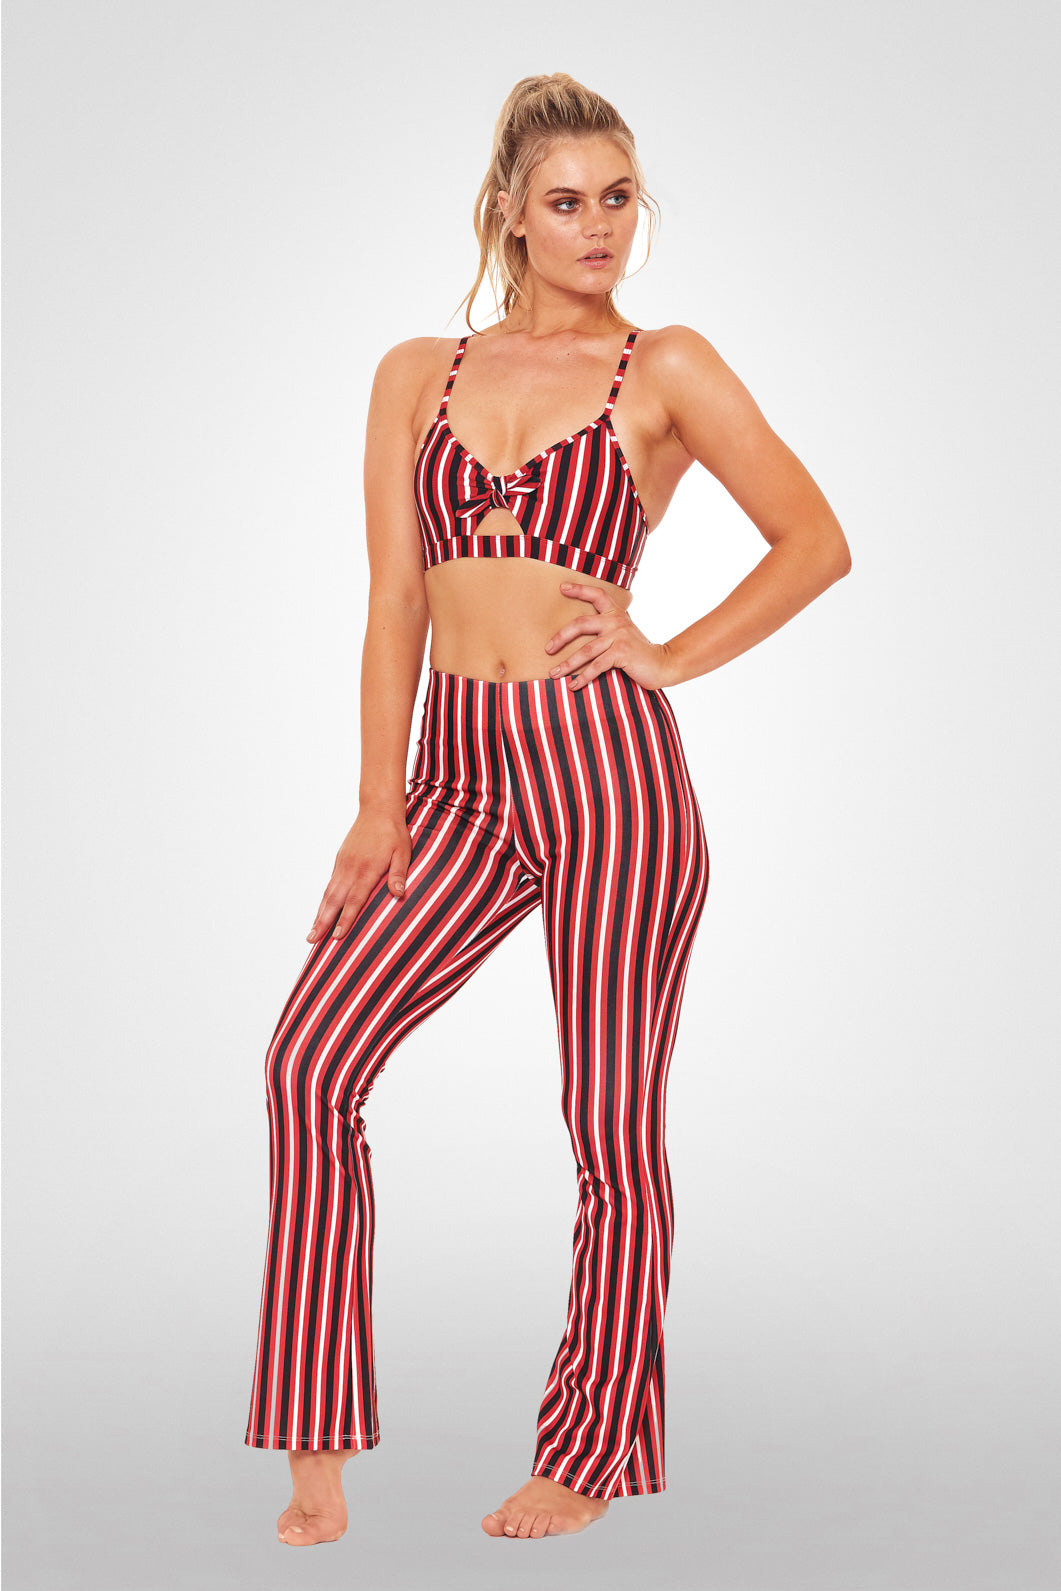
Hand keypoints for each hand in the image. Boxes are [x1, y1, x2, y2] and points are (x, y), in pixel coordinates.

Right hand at [306, 803, 411, 943]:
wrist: (377, 809)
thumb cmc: (393, 832)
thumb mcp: (403, 852)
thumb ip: (399, 874)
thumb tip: (399, 895)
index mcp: (367, 870)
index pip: (354, 900)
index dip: (345, 920)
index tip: (336, 936)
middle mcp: (350, 869)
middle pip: (334, 901)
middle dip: (322, 922)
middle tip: (312, 941)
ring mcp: (342, 864)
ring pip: (328, 894)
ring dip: (319, 913)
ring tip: (312, 932)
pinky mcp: (340, 860)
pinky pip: (330, 884)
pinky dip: (324, 900)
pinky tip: (322, 910)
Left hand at [544, 582, 672, 691]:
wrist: (662, 664)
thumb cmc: (638, 652)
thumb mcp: (623, 634)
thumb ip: (608, 629)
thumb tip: (579, 637)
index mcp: (616, 614)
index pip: (597, 595)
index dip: (579, 589)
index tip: (562, 588)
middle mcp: (616, 621)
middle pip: (581, 623)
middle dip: (561, 637)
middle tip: (548, 649)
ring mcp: (619, 636)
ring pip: (586, 650)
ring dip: (568, 664)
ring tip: (554, 673)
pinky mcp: (622, 653)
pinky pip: (596, 665)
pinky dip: (583, 677)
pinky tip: (573, 685)